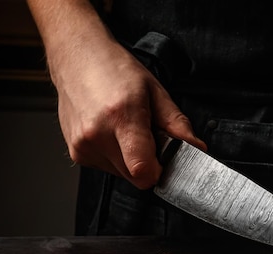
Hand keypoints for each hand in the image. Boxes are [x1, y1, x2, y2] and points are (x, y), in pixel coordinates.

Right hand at [50, 34, 205, 189]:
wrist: (76, 57)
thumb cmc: (114, 69)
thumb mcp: (155, 90)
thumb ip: (177, 124)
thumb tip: (196, 148)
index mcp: (121, 117)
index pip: (143, 171)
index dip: (159, 171)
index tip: (164, 159)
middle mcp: (97, 135)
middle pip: (135, 176)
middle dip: (147, 161)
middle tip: (145, 134)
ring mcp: (83, 146)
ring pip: (122, 174)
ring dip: (130, 159)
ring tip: (125, 129)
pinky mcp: (76, 153)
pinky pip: (107, 168)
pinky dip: (115, 156)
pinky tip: (111, 132)